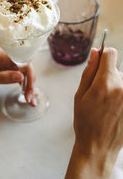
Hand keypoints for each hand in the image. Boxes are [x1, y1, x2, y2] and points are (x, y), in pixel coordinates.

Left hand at [0, 49, 35, 105]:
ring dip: (28, 85)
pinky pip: (17, 75)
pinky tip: (24, 92)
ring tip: (29, 98)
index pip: (23, 63)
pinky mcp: (4, 69)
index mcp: (1, 55)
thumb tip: (21, 76)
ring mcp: (5, 63)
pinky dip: (22, 84)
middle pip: (25, 68)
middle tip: (31, 98)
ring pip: (23, 73)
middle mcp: (5, 57)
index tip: (30, 89)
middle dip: (30, 83)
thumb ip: (3, 77)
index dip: (29, 76)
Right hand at [73, 47, 122, 176]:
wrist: (98, 147)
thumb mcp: (80, 94)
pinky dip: (120, 96)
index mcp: (106, 83)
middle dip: (107, 75)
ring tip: (107, 105)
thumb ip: (89, 71)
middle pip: (117, 69)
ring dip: (115, 87)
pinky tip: (114, 109)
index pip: (110, 54)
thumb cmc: (86, 122)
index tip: (98, 63)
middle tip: (98, 93)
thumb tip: (95, 52)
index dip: (102, 56)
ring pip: (122, 81)